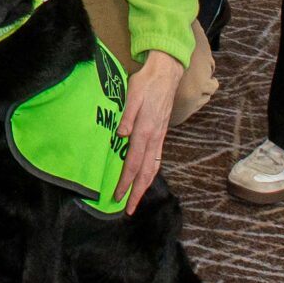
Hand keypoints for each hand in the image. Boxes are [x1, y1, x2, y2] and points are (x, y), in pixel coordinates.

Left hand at [112, 50, 184, 213]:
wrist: (166, 73)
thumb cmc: (145, 82)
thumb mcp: (132, 94)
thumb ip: (127, 116)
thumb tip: (121, 135)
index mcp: (145, 130)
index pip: (133, 163)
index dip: (125, 182)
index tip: (117, 196)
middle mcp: (154, 137)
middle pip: (146, 172)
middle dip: (136, 192)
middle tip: (128, 209)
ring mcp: (159, 136)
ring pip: (154, 167)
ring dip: (144, 185)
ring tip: (136, 199)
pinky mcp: (161, 133)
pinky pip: (157, 158)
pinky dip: (151, 172)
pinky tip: (145, 178)